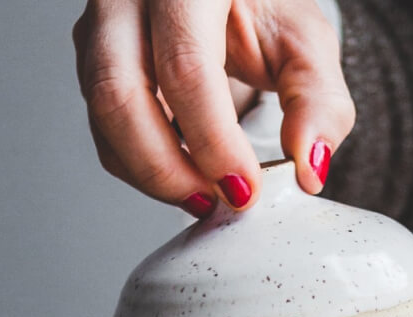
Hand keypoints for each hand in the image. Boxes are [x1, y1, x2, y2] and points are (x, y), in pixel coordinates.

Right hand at [72, 0, 354, 213]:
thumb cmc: (262, 7)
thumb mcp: (305, 44)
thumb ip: (318, 102)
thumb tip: (308, 166)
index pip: (186, 68)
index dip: (213, 143)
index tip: (243, 189)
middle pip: (119, 94)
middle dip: (168, 169)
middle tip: (217, 200)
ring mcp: (102, 25)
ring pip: (104, 117)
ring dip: (152, 174)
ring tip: (203, 195)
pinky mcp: (93, 59)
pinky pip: (103, 128)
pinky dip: (141, 166)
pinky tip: (183, 175)